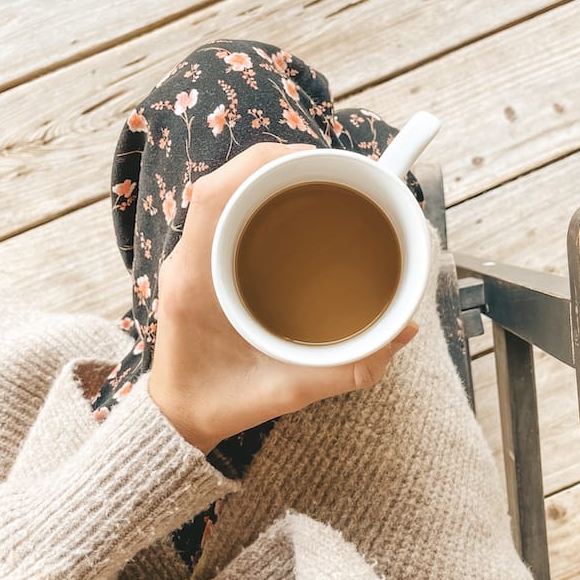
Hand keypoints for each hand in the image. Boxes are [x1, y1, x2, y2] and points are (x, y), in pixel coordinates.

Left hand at [148, 143, 417, 453]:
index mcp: (195, 279)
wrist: (177, 419)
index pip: (214, 196)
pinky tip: (298, 207)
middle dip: (279, 163)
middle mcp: (188, 259)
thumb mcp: (287, 390)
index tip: (312, 160)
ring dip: (272, 178)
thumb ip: (347, 367)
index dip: (261, 164)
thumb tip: (403, 331)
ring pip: (227, 193)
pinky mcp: (202, 264)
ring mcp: (191, 258)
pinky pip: (228, 212)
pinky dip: (263, 198)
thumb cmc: (219, 404)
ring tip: (321, 180)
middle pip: (225, 183)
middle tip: (333, 169)